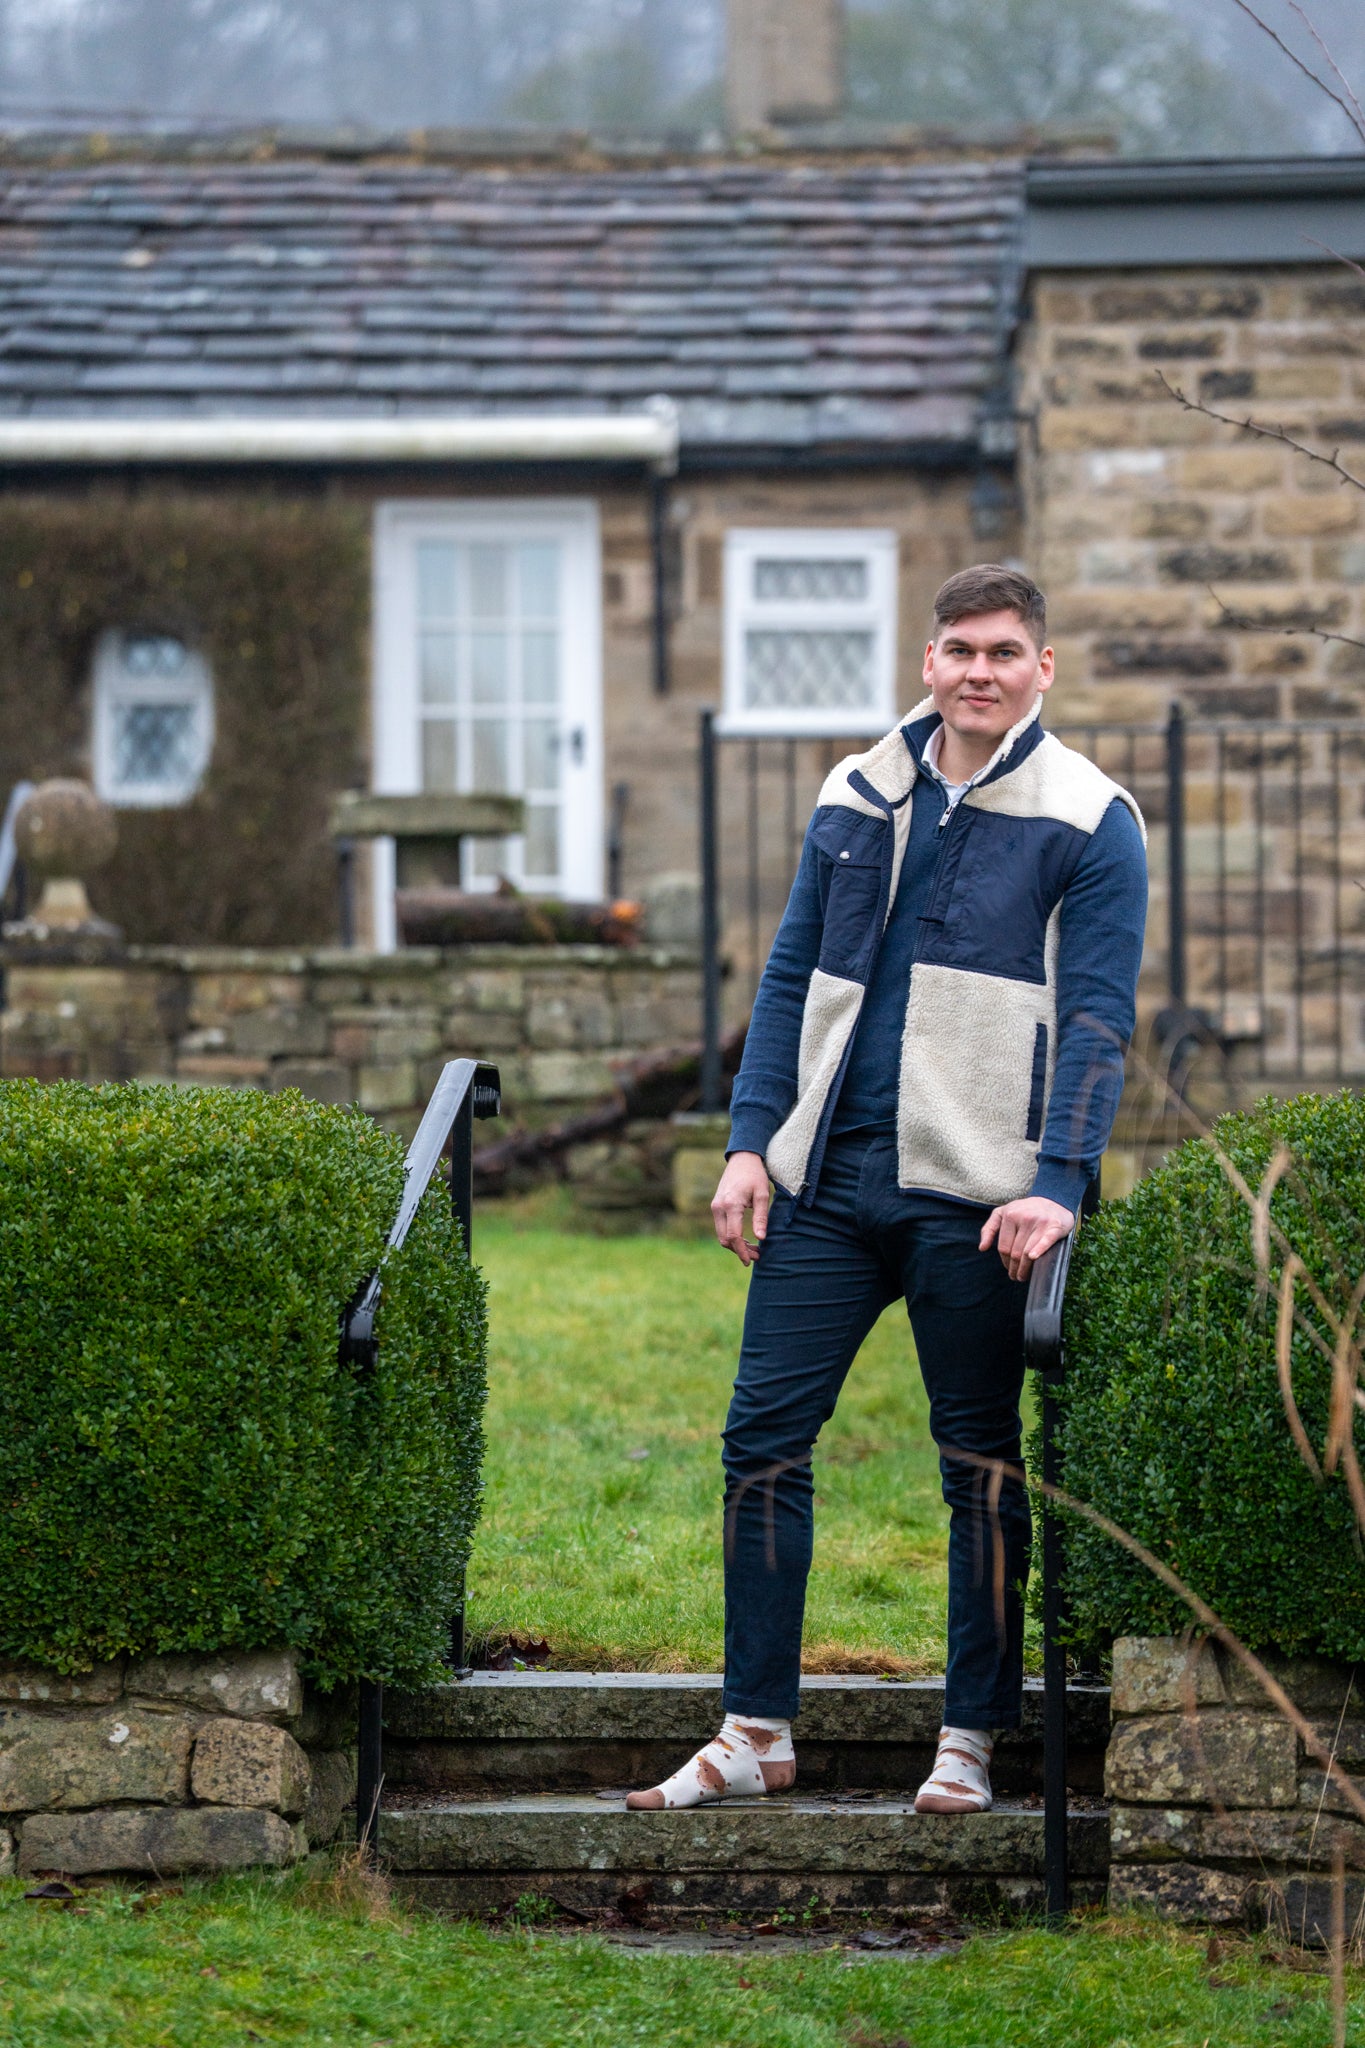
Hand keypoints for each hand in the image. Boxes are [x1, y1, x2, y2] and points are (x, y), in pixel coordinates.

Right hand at [711, 1151, 770, 1266]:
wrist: (742, 1159)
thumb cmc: (755, 1175)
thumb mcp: (763, 1194)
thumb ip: (761, 1217)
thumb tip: (760, 1238)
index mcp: (731, 1205)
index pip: (733, 1236)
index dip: (742, 1251)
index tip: (751, 1261)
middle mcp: (719, 1207)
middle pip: (725, 1239)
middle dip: (739, 1251)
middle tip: (757, 1256)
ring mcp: (715, 1207)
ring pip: (721, 1235)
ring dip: (735, 1245)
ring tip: (753, 1249)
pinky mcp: (716, 1206)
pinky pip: (721, 1227)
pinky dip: (731, 1236)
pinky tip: (745, 1239)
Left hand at [980, 1196, 1074, 1282]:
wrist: (1054, 1201)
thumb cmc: (1025, 1211)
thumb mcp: (1003, 1213)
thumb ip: (989, 1229)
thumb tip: (982, 1248)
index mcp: (1009, 1214)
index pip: (1004, 1246)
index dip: (1005, 1261)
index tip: (1008, 1269)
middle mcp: (1024, 1217)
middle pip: (1015, 1252)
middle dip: (1014, 1268)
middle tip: (1016, 1277)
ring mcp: (1040, 1221)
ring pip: (1027, 1252)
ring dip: (1025, 1268)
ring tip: (1023, 1276)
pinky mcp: (1054, 1226)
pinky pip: (1045, 1242)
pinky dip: (1038, 1251)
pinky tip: (1033, 1259)